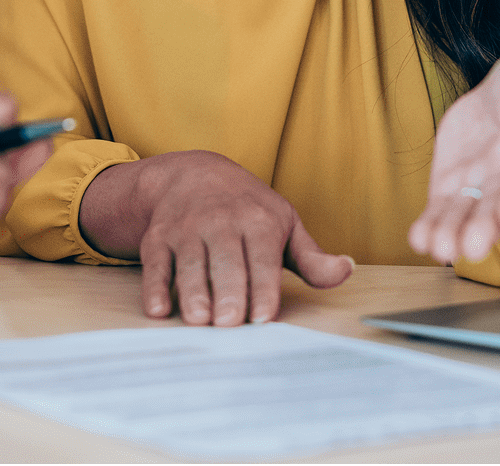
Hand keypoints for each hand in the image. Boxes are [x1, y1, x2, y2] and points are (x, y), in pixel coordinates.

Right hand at [79, 151, 351, 326]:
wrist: (193, 176)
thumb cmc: (248, 209)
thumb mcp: (285, 224)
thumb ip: (311, 257)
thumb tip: (345, 271)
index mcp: (259, 222)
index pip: (263, 258)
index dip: (264, 287)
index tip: (265, 316)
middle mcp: (222, 223)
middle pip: (226, 262)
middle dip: (228, 292)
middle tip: (229, 323)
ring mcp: (187, 230)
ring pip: (190, 265)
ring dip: (193, 292)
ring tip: (200, 320)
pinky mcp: (158, 239)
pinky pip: (155, 265)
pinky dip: (155, 287)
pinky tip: (160, 309)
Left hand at [409, 49, 499, 266]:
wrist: (498, 98)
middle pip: (496, 204)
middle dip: (486, 225)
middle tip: (474, 246)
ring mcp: (477, 186)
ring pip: (466, 214)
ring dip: (454, 233)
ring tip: (443, 249)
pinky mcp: (450, 187)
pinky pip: (440, 210)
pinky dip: (430, 227)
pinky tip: (420, 239)